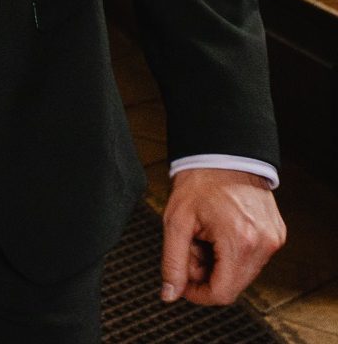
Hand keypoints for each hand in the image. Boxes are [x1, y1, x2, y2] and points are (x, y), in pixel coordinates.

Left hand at [161, 168, 285, 305]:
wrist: (222, 152)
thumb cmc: (198, 180)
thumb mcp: (176, 220)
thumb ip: (173, 261)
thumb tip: (170, 293)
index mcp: (240, 242)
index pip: (222, 293)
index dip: (198, 293)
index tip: (183, 282)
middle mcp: (263, 245)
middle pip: (233, 285)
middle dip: (207, 273)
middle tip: (192, 245)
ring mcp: (274, 240)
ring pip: (242, 272)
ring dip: (220, 262)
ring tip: (205, 233)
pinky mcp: (277, 234)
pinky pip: (253, 257)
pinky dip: (233, 252)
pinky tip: (220, 229)